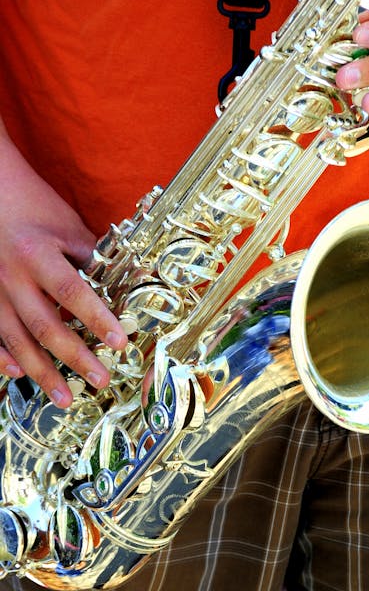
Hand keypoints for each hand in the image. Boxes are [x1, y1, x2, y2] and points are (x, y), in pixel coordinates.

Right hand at [0, 121, 126, 406]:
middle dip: (75, 358)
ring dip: (42, 373)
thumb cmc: (33, 206)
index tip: (120, 343)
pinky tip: (19, 375)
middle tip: (100, 380)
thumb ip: (91, 257)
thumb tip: (122, 284)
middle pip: (45, 326)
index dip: (97, 320)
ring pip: (17, 340)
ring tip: (65, 398)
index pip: (73, 293)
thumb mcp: (66, 225)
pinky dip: (4, 358)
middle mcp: (12, 277)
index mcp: (38, 255)